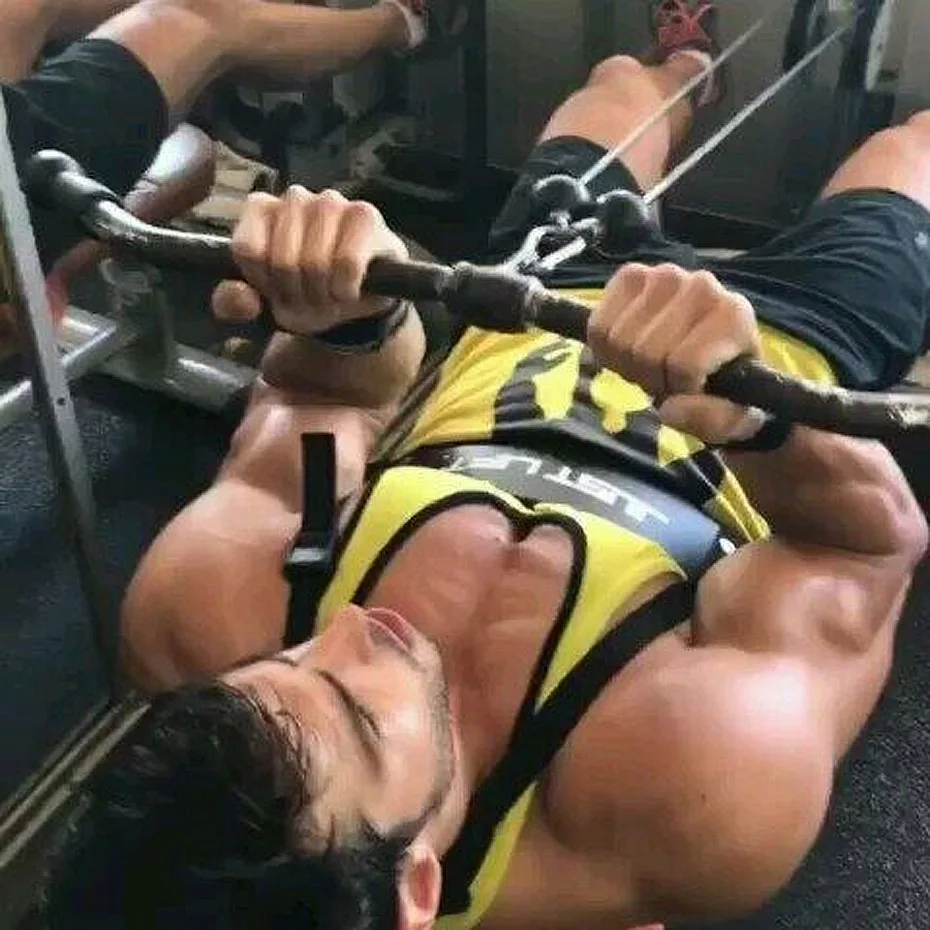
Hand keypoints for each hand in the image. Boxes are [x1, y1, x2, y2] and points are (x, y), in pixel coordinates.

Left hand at [212, 186, 407, 335]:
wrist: (358, 295)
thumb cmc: (307, 291)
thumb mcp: (265, 303)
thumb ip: (234, 302)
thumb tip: (239, 296)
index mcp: (261, 208)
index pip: (248, 249)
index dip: (264, 282)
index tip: (278, 290)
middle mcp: (294, 197)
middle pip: (283, 261)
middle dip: (298, 294)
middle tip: (310, 299)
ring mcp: (330, 201)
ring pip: (315, 263)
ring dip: (323, 295)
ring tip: (329, 296)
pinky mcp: (364, 215)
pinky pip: (347, 263)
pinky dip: (346, 289)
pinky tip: (349, 290)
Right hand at [587, 263, 766, 445]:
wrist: (709, 353)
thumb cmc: (722, 385)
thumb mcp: (732, 417)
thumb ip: (713, 420)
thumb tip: (669, 410)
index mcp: (732, 316)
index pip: (684, 364)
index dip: (678, 389)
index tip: (689, 390)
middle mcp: (701, 286)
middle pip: (646, 352)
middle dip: (649, 377)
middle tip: (663, 377)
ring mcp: (664, 275)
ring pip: (620, 339)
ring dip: (626, 364)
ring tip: (649, 364)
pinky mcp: (632, 275)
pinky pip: (598, 325)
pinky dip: (604, 348)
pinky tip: (628, 348)